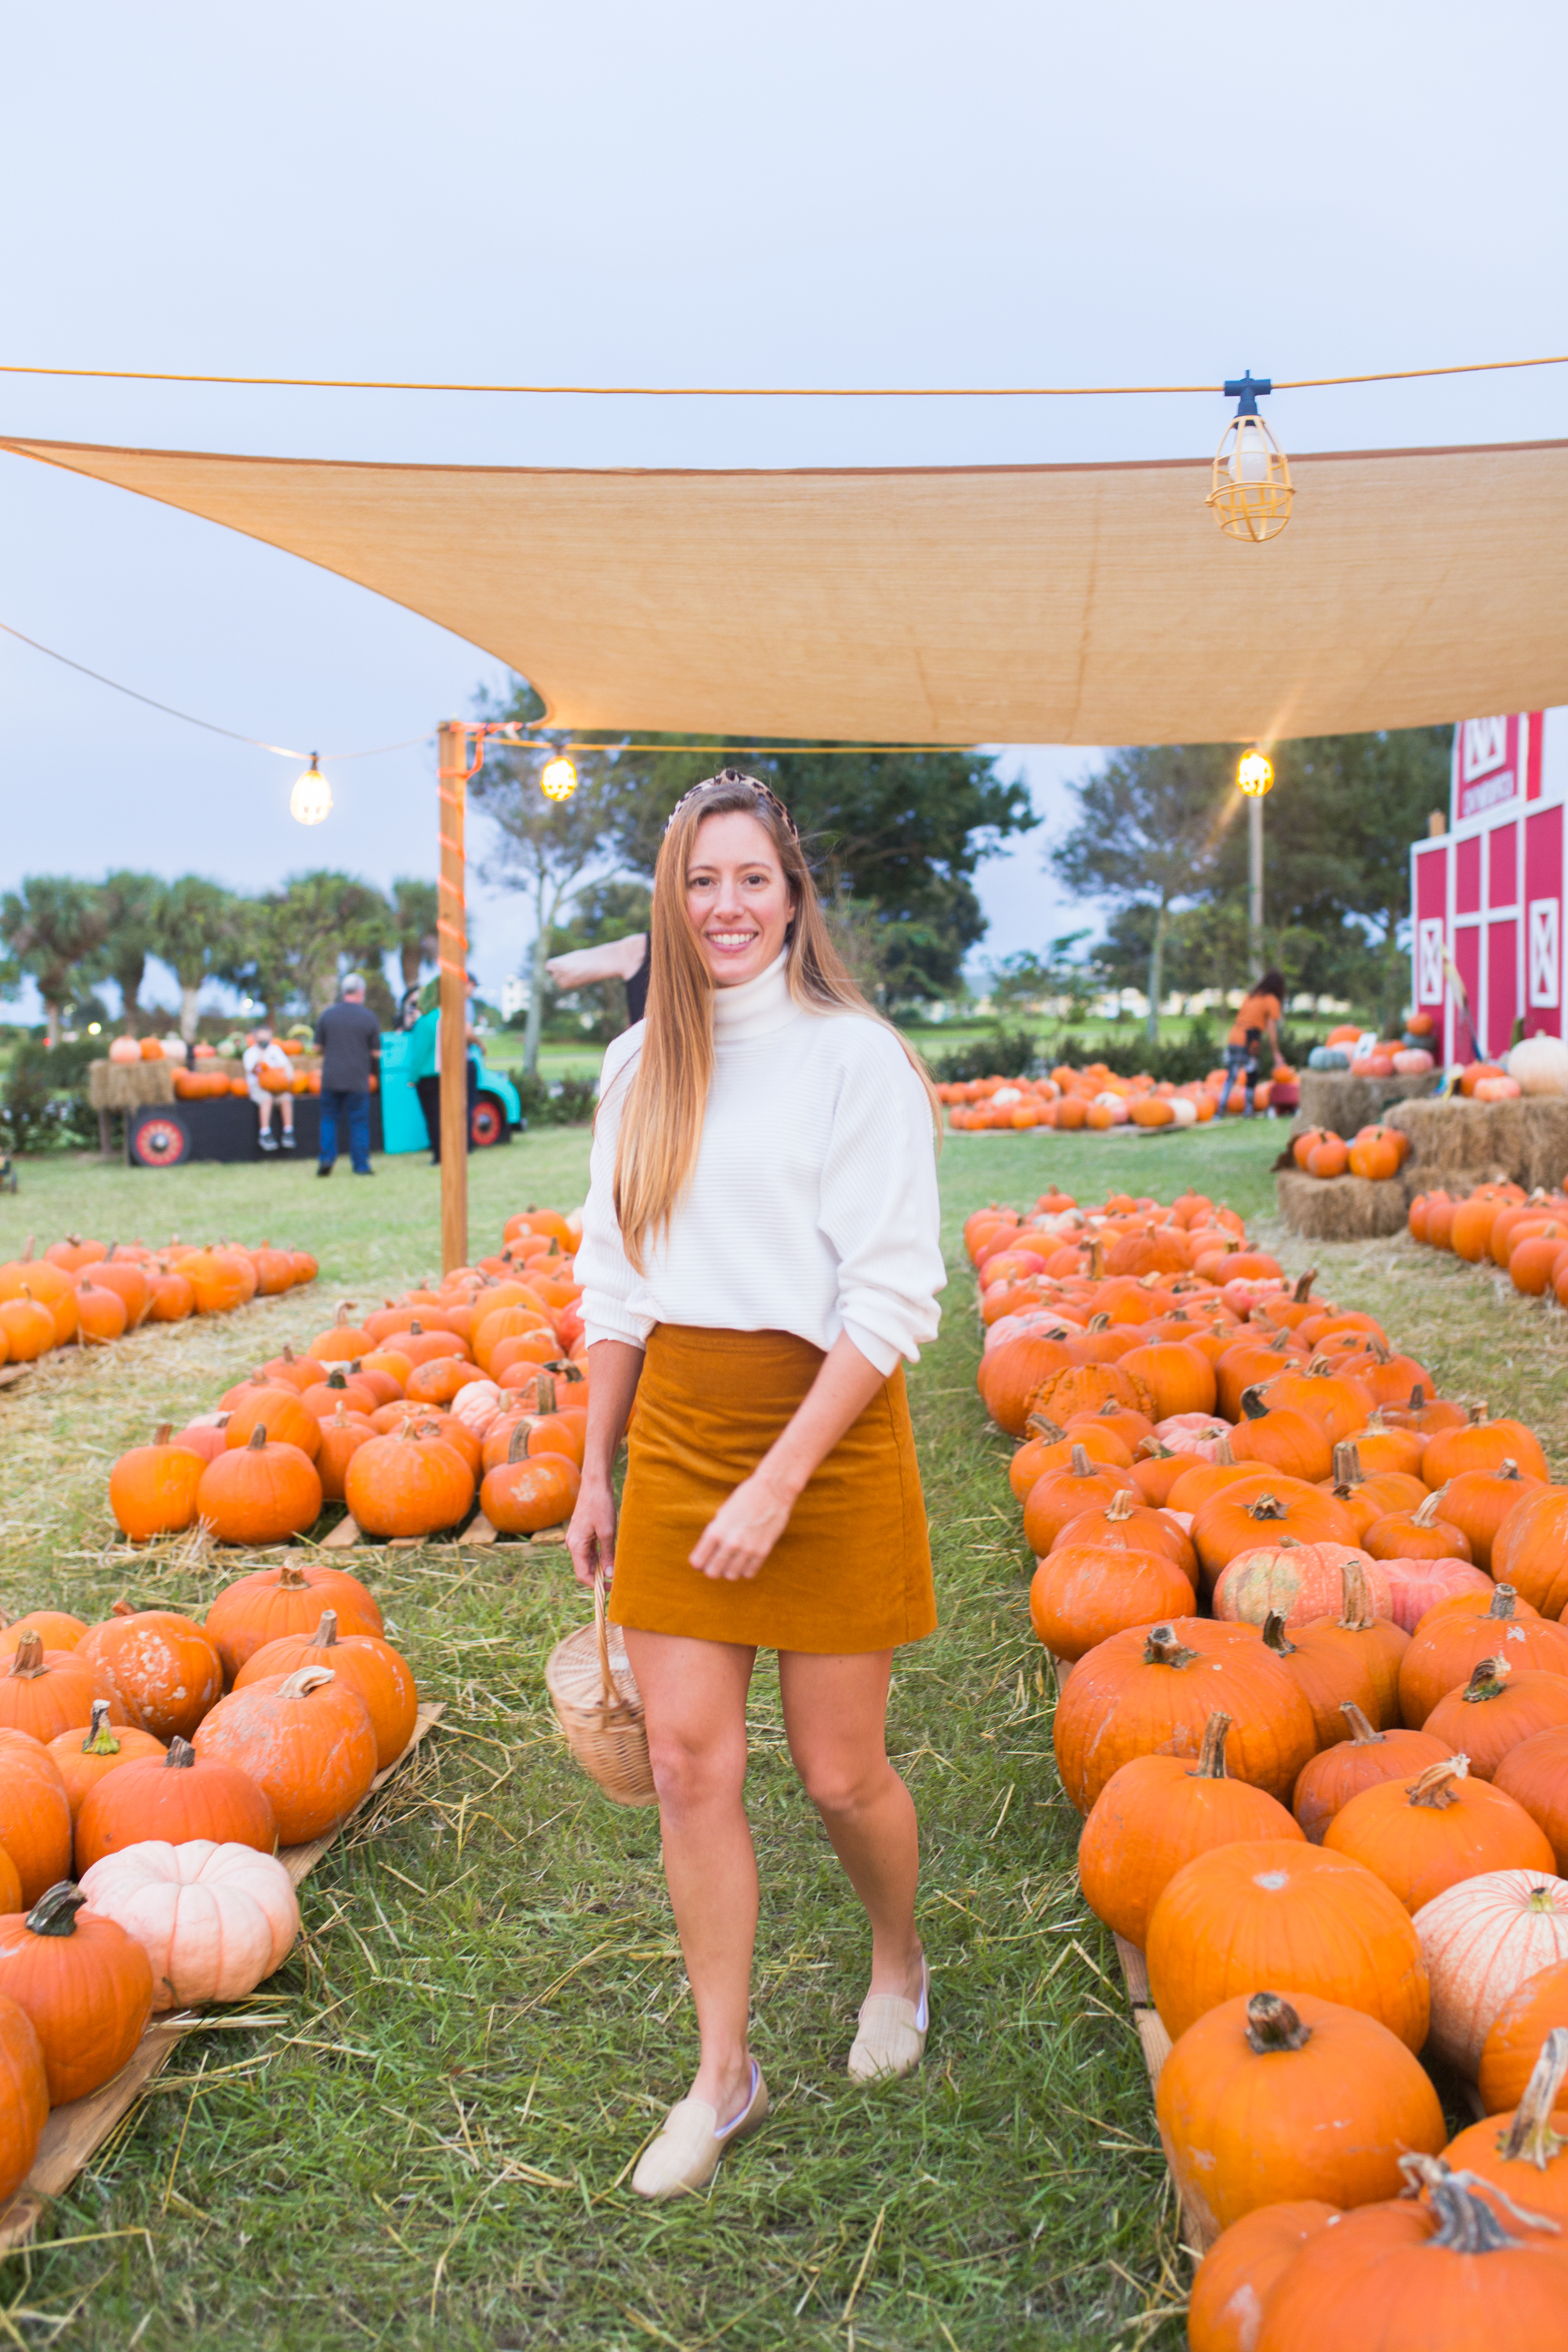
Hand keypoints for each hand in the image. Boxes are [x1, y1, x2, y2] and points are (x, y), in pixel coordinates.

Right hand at [567, 1473, 616, 1590]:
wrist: (595, 1484)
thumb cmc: (600, 1506)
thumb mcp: (608, 1532)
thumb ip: (608, 1555)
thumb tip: (610, 1575)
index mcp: (576, 1546)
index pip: (583, 1575)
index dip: (596, 1585)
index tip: (611, 1588)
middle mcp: (573, 1544)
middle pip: (584, 1569)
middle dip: (599, 1577)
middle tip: (616, 1580)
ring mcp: (577, 1538)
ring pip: (588, 1560)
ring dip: (601, 1567)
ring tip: (616, 1569)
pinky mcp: (583, 1533)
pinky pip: (589, 1551)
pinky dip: (599, 1556)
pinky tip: (611, 1556)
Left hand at [689, 1468, 795, 1581]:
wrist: (773, 1490)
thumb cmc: (745, 1497)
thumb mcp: (722, 1513)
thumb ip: (715, 1533)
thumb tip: (709, 1552)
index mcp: (716, 1531)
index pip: (698, 1561)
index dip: (698, 1562)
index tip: (701, 1560)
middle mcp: (730, 1543)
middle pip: (712, 1573)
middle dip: (711, 1569)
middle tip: (715, 1562)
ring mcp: (748, 1549)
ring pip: (730, 1576)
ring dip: (728, 1570)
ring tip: (731, 1561)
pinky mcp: (763, 1551)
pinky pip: (749, 1573)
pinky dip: (744, 1569)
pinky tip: (744, 1559)